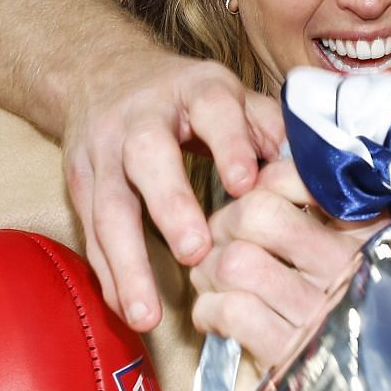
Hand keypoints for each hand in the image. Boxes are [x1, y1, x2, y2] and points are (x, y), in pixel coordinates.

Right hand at [62, 48, 284, 332]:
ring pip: (109, 207)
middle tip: (195, 253)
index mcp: (193, 90)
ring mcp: (103, 153)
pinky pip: (91, 234)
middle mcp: (140, 118)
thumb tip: (311, 167)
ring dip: (128, 264)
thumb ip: (269, 129)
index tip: (245, 185)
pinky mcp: (80, 184)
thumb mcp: (230, 95)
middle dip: (170, 205)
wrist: (102, 75)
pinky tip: (127, 309)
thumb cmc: (184, 97)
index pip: (212, 110)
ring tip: (147, 314)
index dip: (229, 144)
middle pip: (148, 156)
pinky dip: (109, 275)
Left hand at [189, 160, 375, 370]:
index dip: (260, 182)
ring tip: (214, 283)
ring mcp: (319, 312)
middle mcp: (346, 268)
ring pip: (234, 261)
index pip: (296, 179)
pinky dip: (208, 311)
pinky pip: (230, 309)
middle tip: (220, 245)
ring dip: (209, 272)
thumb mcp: (340, 244)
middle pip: (254, 214)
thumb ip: (308, 203)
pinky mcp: (290, 353)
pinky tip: (217, 317)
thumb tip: (257, 176)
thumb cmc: (333, 305)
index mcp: (362, 231)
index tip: (253, 200)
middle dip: (221, 227)